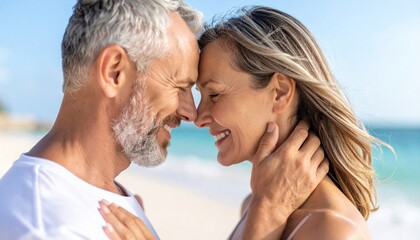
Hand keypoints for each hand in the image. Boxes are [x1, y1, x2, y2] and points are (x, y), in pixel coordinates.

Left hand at [98, 200, 156, 239]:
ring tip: (102, 209)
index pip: (137, 220)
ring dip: (112, 218)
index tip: (113, 203)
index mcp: (150, 237)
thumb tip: (138, 198)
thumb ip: (142, 223)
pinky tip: (106, 226)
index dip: (124, 210)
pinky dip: (113, 233)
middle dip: (116, 211)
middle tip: (104, 201)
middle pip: (130, 222)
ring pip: (124, 229)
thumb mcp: (149, 238)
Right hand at [242, 121, 328, 238]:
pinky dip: (323, 159)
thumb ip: (267, 141)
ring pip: (321, 151)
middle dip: (311, 134)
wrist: (271, 207)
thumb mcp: (259, 161)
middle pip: (314, 139)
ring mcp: (309, 172)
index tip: (303, 122)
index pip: (302, 132)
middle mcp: (300, 160)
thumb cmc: (262, 183)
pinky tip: (316, 158)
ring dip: (317, 146)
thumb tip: (273, 125)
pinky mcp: (314, 182)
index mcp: (286, 153)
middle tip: (307, 134)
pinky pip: (326, 165)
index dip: (303, 124)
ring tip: (311, 145)